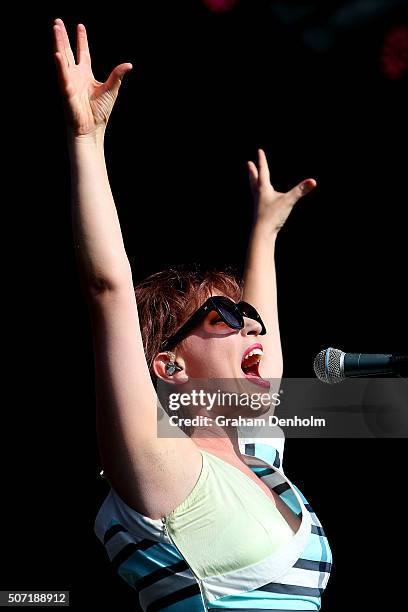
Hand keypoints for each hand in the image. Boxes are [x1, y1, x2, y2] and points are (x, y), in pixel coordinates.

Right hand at [53, 18, 132, 135]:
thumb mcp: (111, 89)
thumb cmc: (100, 112)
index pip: (83, 53)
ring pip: (62, 59)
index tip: (80, 26)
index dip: (81, 40)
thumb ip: (117, 75)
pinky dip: (60, 66)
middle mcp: (76, 76)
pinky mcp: (66, 91)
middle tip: (58, 22)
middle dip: (63, 37)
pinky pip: (62, 76)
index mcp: (86, 74)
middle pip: (68, 52)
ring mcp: (69, 82)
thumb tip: (129, 65)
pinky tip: (57, 54)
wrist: (92, 129)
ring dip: (58, 44)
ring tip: (56, 29)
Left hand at [247, 149, 315, 233]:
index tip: (259, 151)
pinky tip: (262, 200)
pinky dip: (259, 196)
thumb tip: (313, 181)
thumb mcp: (288, 202)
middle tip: (248, 163)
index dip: (262, 160)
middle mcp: (258, 195)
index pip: (263, 171)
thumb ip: (301, 191)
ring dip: (253, 182)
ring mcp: (258, 205)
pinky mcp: (260, 214)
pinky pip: (259, 201)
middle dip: (252, 171)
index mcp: (264, 189)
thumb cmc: (272, 216)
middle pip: (254, 180)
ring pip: (255, 190)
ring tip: (252, 179)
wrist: (262, 234)